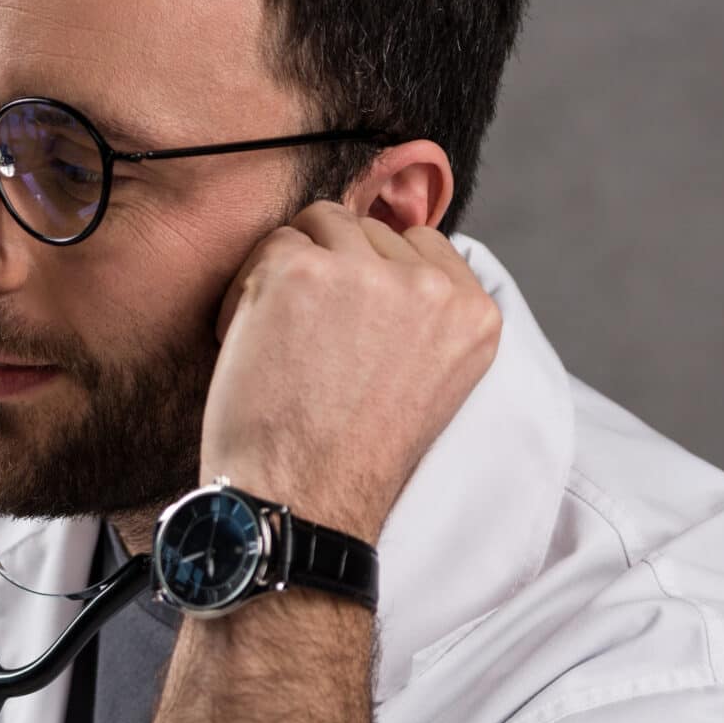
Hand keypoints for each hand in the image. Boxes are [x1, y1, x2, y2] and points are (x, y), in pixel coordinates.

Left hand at [202, 207, 500, 543]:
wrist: (301, 499)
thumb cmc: (348, 455)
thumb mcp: (426, 381)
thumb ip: (424, 315)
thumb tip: (387, 253)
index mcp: (475, 314)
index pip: (421, 245)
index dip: (373, 275)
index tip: (348, 326)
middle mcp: (433, 287)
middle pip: (369, 231)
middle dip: (333, 271)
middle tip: (308, 339)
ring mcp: (368, 273)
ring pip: (321, 223)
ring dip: (292, 268)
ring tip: (281, 335)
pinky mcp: (304, 269)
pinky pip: (271, 243)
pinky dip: (248, 287)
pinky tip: (250, 339)